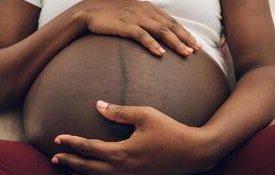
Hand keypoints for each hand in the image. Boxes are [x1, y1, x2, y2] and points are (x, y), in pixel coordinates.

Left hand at [52, 101, 211, 174]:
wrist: (193, 153)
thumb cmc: (169, 131)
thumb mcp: (145, 115)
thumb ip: (119, 112)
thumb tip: (98, 105)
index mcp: (121, 151)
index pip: (87, 147)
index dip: (70, 143)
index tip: (57, 139)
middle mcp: (122, 170)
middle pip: (87, 167)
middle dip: (69, 162)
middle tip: (54, 159)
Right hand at [77, 0, 200, 55]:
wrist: (90, 10)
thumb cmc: (110, 13)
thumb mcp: (131, 12)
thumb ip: (144, 18)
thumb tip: (154, 31)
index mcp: (148, 8)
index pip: (171, 21)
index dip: (184, 32)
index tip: (195, 43)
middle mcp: (145, 11)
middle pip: (170, 25)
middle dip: (186, 38)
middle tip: (197, 50)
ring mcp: (136, 18)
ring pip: (161, 30)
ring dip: (175, 42)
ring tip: (186, 53)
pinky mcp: (125, 26)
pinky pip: (142, 36)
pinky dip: (152, 44)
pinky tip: (160, 53)